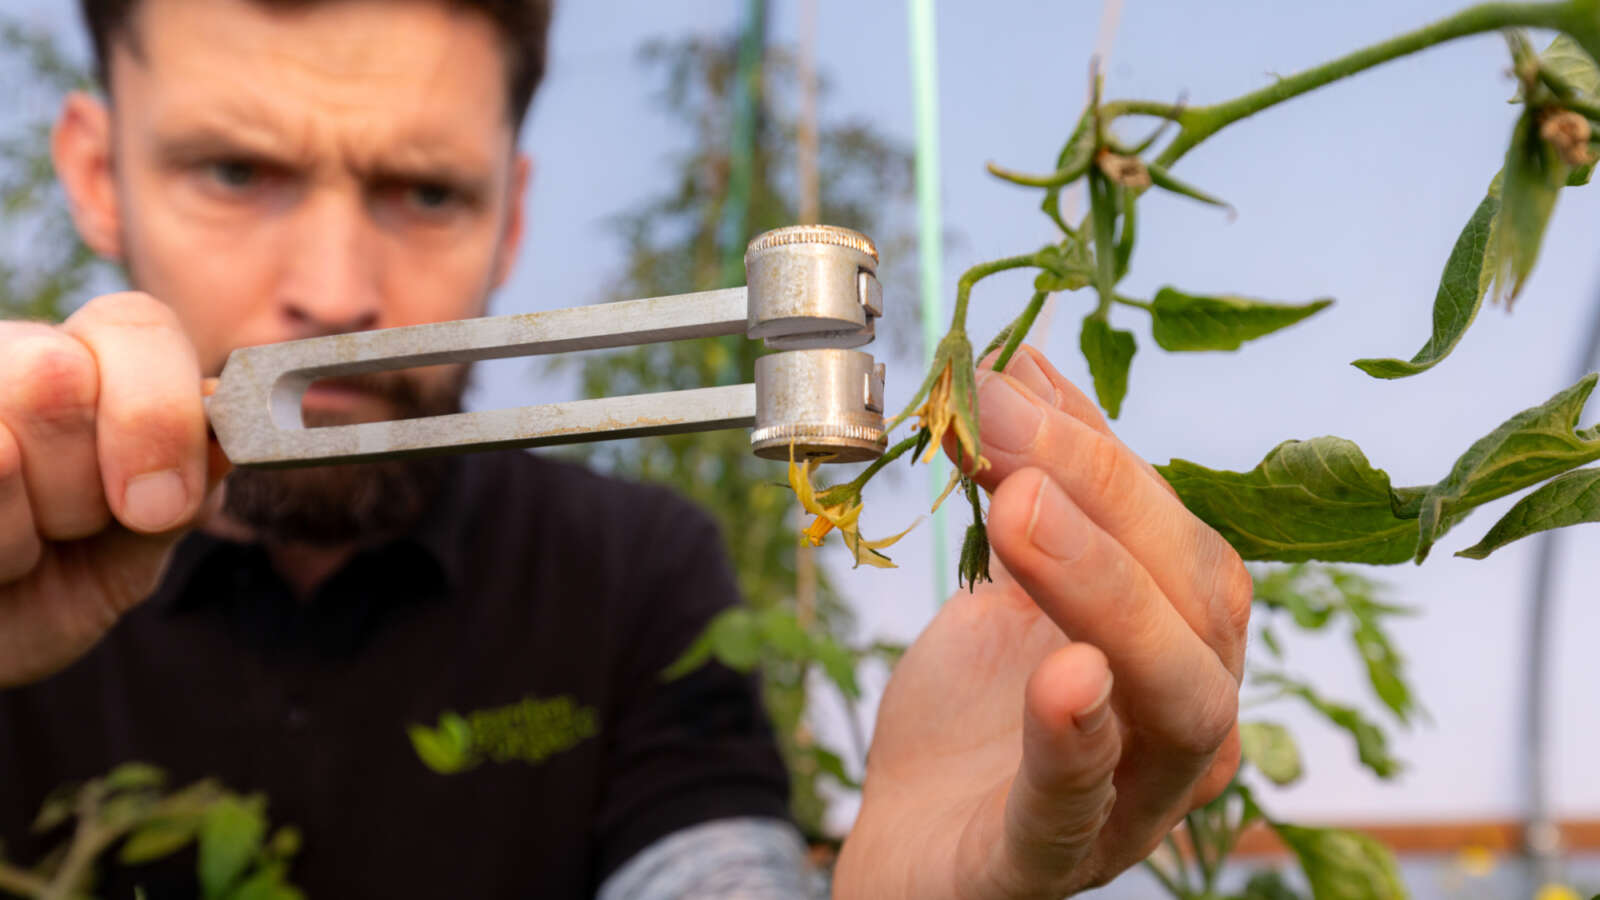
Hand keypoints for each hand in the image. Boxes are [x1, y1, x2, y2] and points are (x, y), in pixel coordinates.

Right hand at [0, 292, 220, 686]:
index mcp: (90, 363)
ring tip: (9, 554)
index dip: (157, 413)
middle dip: (82, 485)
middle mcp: (5, 358)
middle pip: (59, 373)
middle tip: (68, 529)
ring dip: (18, 534)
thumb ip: (185, 491)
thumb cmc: (54, 587)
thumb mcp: (135, 546)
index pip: (135, 324)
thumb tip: (221, 439)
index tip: (158, 507)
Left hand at [835, 345, 1248, 898]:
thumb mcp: (1007, 583)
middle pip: (1195, 603)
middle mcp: (1186, 722)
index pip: (1177, 535)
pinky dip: (1075, 741)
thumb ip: (1039, 486)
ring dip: (1105, 591)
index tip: (1005, 380)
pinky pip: (1078, 807)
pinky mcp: (1050, 862)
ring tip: (1023, 509)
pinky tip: (1062, 677)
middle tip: (1002, 427)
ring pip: (1178, 702)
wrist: (912, 842)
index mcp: (1182, 644)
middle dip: (1103, 499)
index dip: (1098, 451)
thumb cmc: (977, 716)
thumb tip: (1029, 359)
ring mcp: (1133, 802)